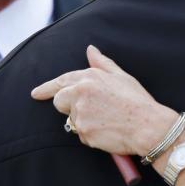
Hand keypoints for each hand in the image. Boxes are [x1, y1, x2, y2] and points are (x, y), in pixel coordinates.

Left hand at [31, 45, 176, 157]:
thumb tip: (91, 50)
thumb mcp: (121, 76)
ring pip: (72, 120)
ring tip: (107, 119)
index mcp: (89, 77)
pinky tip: (108, 131)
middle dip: (68, 106)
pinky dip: (92, 135)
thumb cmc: (137, 101)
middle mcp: (81, 93)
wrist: (148, 125)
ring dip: (84, 121)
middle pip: (59, 101)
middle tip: (90, 110)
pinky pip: (82, 135)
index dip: (47, 88)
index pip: (60, 81)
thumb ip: (102, 63)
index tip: (36, 93)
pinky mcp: (84, 132)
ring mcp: (81, 113)